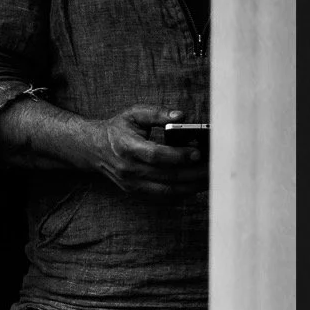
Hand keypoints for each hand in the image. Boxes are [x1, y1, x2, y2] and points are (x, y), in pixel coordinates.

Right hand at [88, 104, 207, 198]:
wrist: (94, 149)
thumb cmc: (118, 129)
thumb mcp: (134, 113)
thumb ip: (157, 113)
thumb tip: (181, 116)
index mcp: (127, 147)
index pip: (155, 155)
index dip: (177, 156)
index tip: (198, 152)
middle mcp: (128, 169)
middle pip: (166, 176)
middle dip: (193, 173)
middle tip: (215, 167)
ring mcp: (131, 183)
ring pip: (166, 190)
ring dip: (190, 186)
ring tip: (210, 179)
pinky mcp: (135, 191)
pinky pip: (162, 195)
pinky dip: (181, 192)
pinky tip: (196, 185)